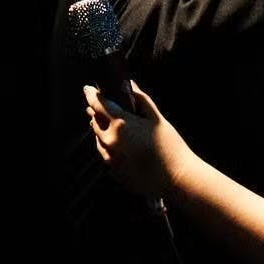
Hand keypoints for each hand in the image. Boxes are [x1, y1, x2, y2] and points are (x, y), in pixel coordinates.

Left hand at [85, 81, 194, 199]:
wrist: (175, 177)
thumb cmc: (169, 145)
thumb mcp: (157, 118)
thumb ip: (141, 100)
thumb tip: (130, 85)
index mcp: (121, 124)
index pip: (98, 105)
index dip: (91, 94)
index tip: (88, 88)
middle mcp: (110, 141)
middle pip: (95, 122)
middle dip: (97, 113)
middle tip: (102, 106)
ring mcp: (109, 158)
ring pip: (98, 139)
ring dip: (102, 130)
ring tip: (115, 126)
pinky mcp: (113, 171)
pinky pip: (105, 154)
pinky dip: (109, 146)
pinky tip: (123, 146)